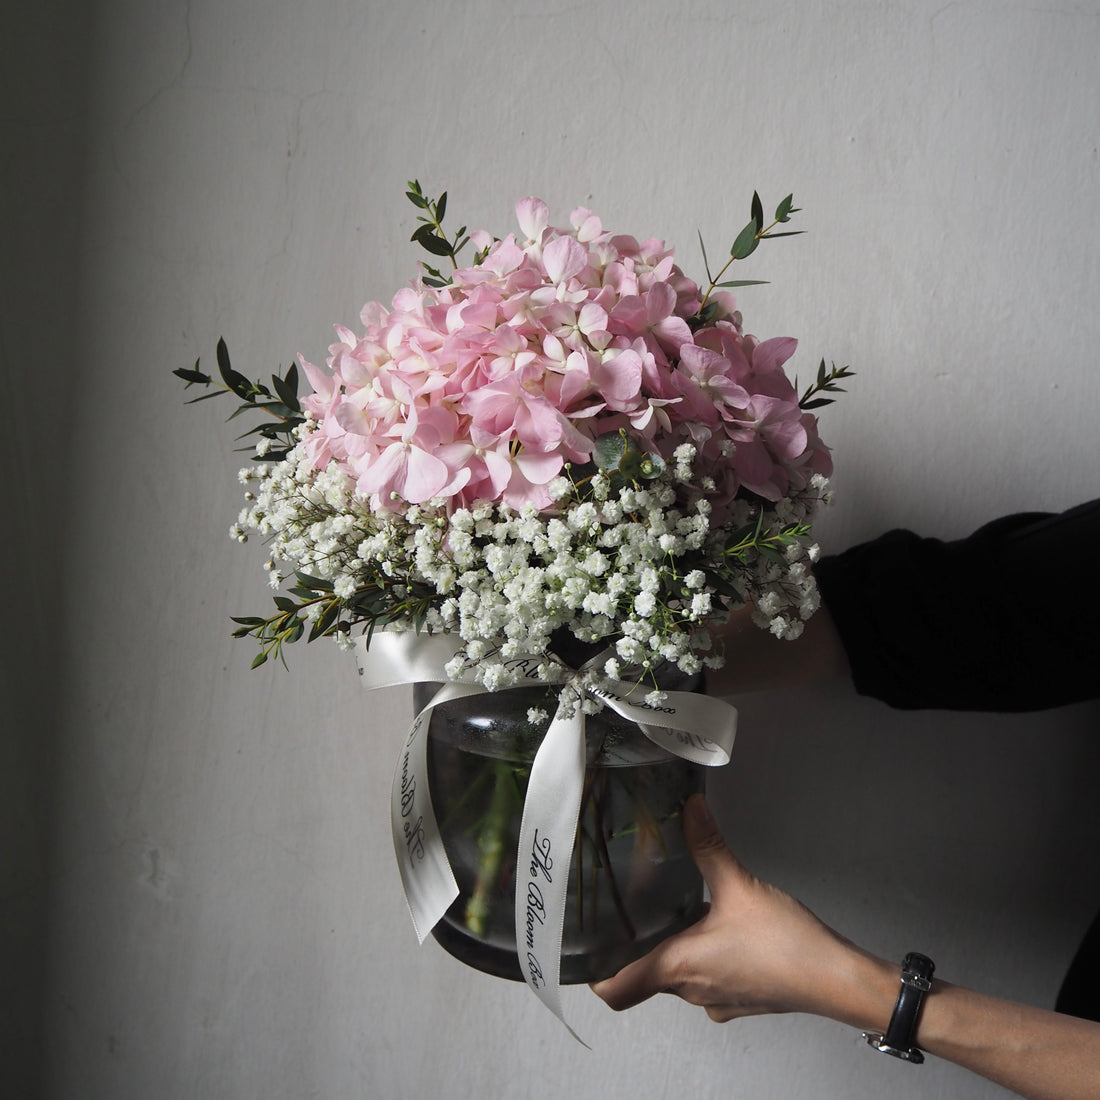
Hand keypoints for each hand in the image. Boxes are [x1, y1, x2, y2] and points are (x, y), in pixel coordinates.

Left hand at [591, 794, 870, 1021]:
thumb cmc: (787, 946)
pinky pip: (706, 976)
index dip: (594, 972)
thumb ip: (708, 846)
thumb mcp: (738, 885)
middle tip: (629, 905)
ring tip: (671, 905)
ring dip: (673, 943)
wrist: (837, 980)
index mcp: (678, 968)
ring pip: (677, 973)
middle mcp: (691, 991)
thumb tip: (690, 808)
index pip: (616, 989)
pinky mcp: (740, 997)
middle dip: (637, 942)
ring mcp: (717, 999)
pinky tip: (715, 923)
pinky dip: (702, 952)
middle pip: (644, 974)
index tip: (584, 945)